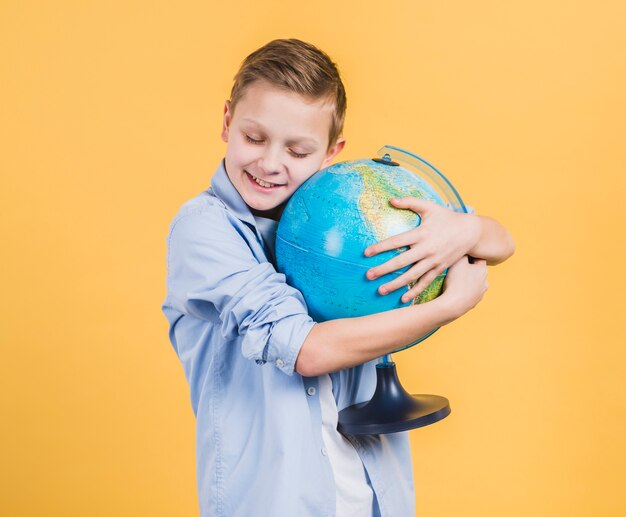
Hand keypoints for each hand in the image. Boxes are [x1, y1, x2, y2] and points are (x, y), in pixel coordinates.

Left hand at [364, 197, 479, 302]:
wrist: (471, 232)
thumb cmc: (447, 217)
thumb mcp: (430, 206)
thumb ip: (409, 201)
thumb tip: (391, 199)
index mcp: (421, 233)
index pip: (396, 241)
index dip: (381, 247)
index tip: (366, 253)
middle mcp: (426, 249)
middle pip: (401, 262)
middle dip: (383, 269)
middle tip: (368, 276)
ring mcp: (433, 260)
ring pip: (411, 275)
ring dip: (395, 284)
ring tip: (381, 290)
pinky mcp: (439, 268)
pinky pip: (425, 282)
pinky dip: (415, 291)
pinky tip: (403, 299)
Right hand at [440, 256, 487, 318]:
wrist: (454, 304)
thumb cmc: (456, 281)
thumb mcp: (458, 261)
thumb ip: (462, 253)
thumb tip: (464, 247)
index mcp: (483, 270)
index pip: (478, 258)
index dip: (469, 256)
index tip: (460, 256)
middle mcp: (485, 281)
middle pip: (476, 270)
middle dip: (468, 268)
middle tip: (456, 268)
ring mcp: (481, 293)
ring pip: (474, 282)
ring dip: (467, 280)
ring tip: (455, 280)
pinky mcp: (475, 302)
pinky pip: (470, 293)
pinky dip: (464, 290)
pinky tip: (456, 290)